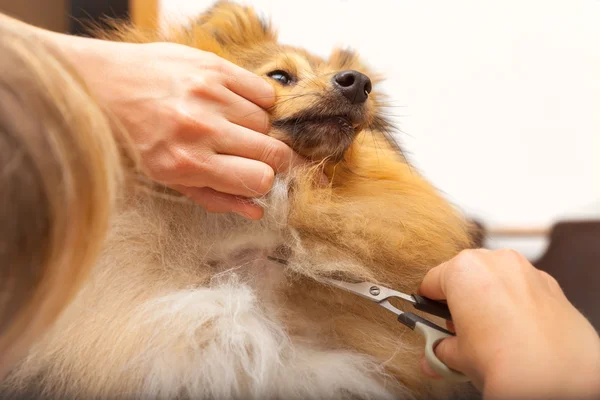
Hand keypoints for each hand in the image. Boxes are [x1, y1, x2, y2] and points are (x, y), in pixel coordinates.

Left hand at [58, 38, 301, 218]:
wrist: (101, 85)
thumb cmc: (135, 139)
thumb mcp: (168, 178)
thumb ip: (216, 197)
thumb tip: (257, 210)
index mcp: (187, 163)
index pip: (259, 179)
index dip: (265, 181)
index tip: (261, 176)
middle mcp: (201, 128)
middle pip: (272, 151)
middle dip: (274, 159)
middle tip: (261, 156)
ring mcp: (209, 94)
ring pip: (266, 121)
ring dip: (257, 129)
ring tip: (233, 126)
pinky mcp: (213, 66)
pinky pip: (263, 91)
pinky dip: (258, 102)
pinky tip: (238, 105)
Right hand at [418, 249, 599, 399]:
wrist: (554, 377)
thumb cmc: (503, 358)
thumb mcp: (457, 356)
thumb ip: (439, 348)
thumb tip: (434, 355)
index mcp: (462, 269)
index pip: (430, 282)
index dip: (426, 303)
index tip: (428, 317)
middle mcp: (494, 260)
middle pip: (464, 275)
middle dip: (459, 300)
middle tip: (458, 330)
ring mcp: (525, 269)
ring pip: (495, 278)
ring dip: (487, 299)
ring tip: (488, 333)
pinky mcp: (550, 284)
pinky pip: (521, 288)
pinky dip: (514, 303)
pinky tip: (514, 331)